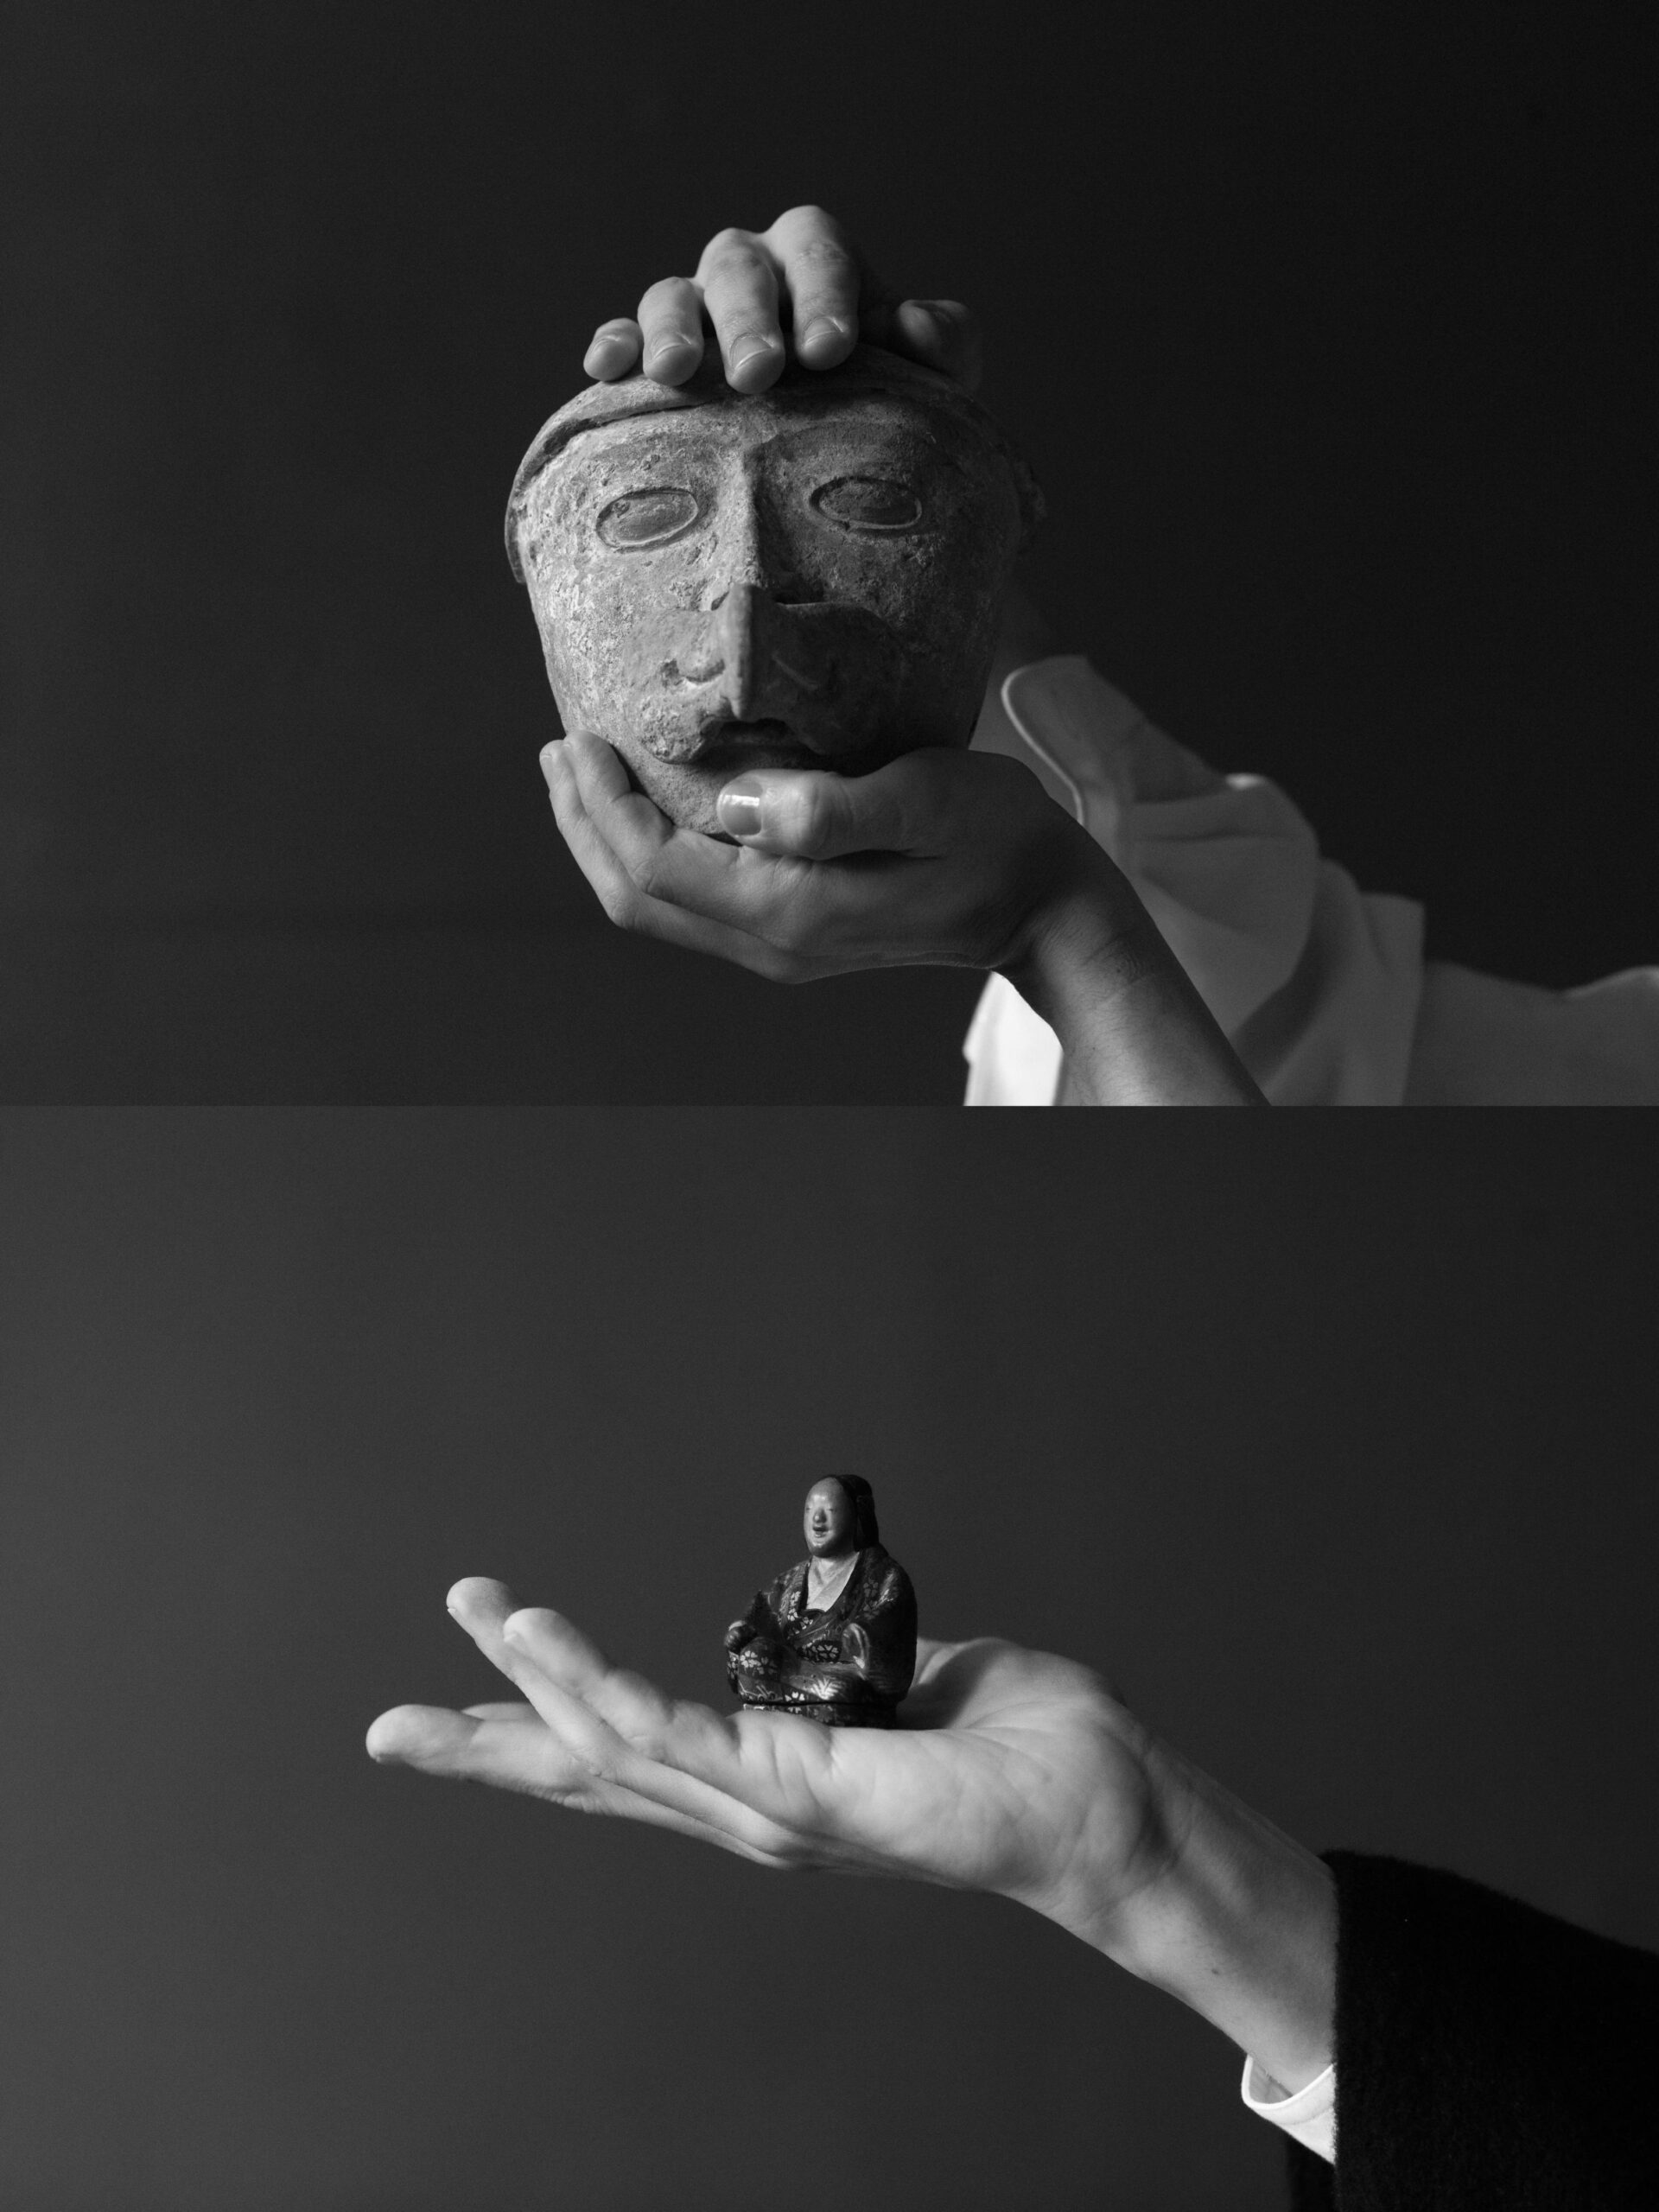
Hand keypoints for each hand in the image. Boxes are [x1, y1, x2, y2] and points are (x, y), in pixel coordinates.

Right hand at [368, 1579, 1332, 2089]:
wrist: (1100, 1803)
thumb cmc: (1020, 1747)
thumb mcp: (909, 1683)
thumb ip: (850, 1667)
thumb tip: (833, 1630)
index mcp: (767, 1784)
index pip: (634, 1758)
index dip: (550, 1725)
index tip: (480, 1694)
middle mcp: (748, 1808)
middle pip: (591, 1775)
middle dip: (485, 1749)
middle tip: (387, 1730)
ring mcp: (762, 1806)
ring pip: (611, 1746)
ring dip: (527, 1682)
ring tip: (473, 1611)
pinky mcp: (790, 1788)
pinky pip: (666, 1732)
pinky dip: (590, 1682)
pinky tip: (535, 1640)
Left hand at [544, 733, 1261, 1103]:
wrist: (1043, 906)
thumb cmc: (997, 838)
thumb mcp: (930, 800)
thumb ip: (833, 809)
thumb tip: (737, 805)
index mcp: (790, 912)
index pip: (657, 863)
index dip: (605, 802)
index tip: (579, 733)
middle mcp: (770, 944)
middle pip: (636, 895)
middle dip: (585, 823)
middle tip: (557, 748)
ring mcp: (779, 948)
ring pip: (656, 904)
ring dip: (609, 838)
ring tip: (582, 772)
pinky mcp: (792, 934)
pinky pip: (692, 899)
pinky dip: (651, 850)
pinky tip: (651, 803)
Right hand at [582, 205, 981, 394]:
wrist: (836, 465)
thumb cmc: (889, 409)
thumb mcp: (935, 383)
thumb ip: (944, 347)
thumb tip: (916, 324)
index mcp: (817, 258)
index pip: (817, 249)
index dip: (822, 292)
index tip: (831, 349)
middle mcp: (751, 271)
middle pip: (738, 267)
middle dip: (748, 318)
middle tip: (759, 373)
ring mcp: (695, 310)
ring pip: (672, 294)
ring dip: (673, 328)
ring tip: (676, 373)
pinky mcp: (650, 355)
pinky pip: (624, 336)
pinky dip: (616, 345)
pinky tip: (608, 369)